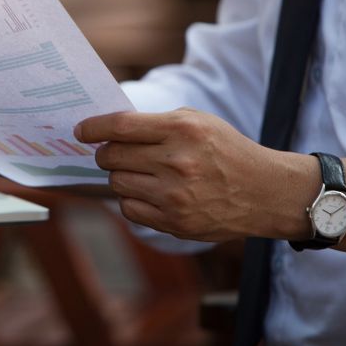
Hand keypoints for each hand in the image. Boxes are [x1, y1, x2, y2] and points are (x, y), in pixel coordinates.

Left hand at [76, 108, 316, 241]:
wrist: (265, 192)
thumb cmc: (227, 150)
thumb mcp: (198, 122)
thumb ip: (156, 123)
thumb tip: (110, 130)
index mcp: (182, 130)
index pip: (121, 127)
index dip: (94, 127)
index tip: (81, 131)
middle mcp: (177, 163)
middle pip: (113, 157)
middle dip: (105, 153)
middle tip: (110, 152)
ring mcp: (175, 196)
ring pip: (117, 183)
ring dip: (119, 176)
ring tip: (137, 172)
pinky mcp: (175, 222)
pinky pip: (129, 209)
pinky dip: (130, 199)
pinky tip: (146, 192)